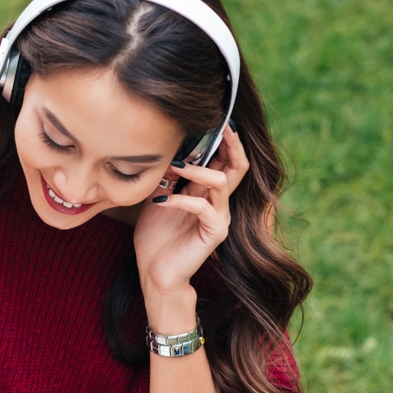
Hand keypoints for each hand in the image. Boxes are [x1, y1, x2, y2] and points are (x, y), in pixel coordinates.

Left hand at [135, 126, 250, 293]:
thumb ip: (167, 179)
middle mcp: (218, 203)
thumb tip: (167, 154)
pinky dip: (180, 200)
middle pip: (236, 167)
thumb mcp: (157, 200)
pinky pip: (203, 207)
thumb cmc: (156, 238)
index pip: (224, 161)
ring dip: (197, 170)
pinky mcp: (214, 233)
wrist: (155, 273)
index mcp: (206, 193)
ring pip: (220, 182)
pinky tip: (159, 201)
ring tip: (175, 166)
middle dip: (229, 144)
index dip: (223, 140)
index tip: (214, 119)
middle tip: (220, 126)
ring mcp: (219, 218)